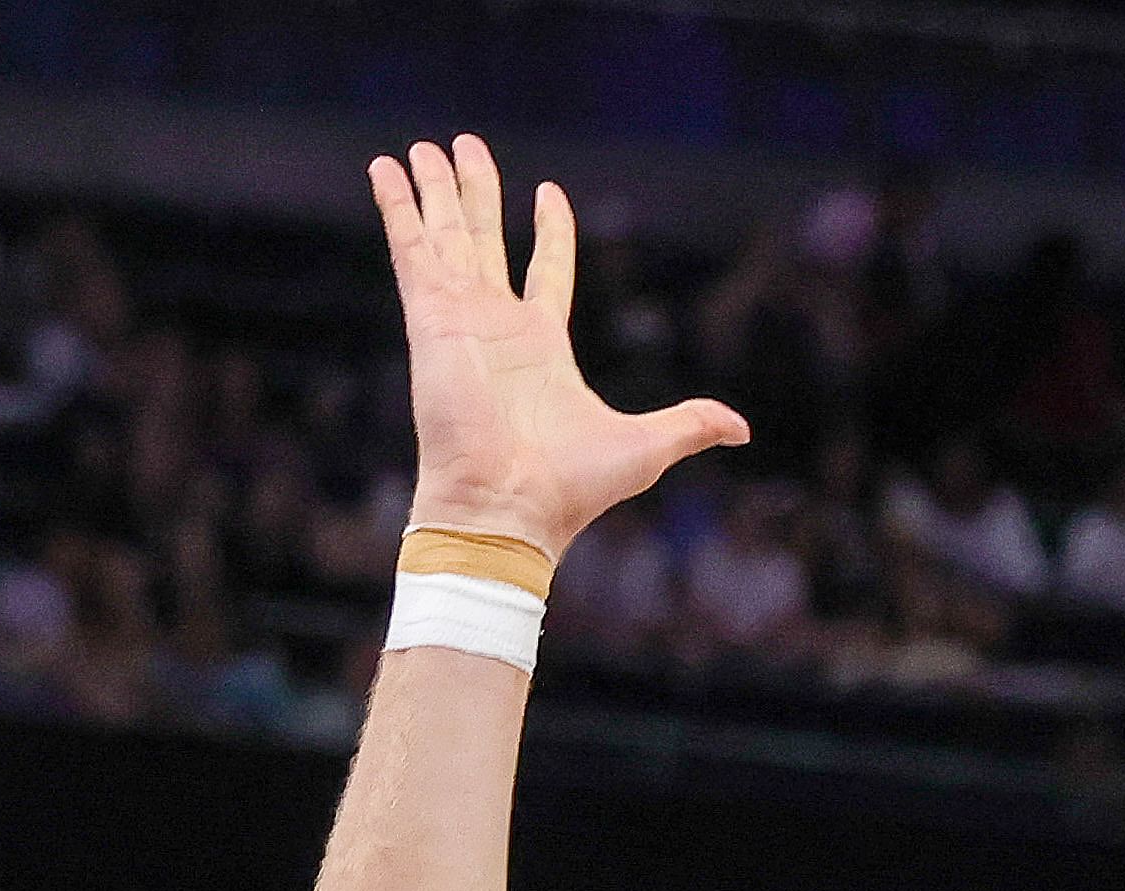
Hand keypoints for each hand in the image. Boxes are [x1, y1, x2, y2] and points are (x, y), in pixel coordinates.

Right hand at [367, 136, 744, 557]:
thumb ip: (690, 424)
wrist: (507, 510)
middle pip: (485, 239)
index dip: (549, 230)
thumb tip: (741, 428)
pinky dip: (398, 208)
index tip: (548, 192)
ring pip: (445, 235)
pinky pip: (412, 249)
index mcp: (542, 345)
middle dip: (474, 193)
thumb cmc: (568, 490)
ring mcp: (461, 319)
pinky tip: (384, 169)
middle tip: (463, 146)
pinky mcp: (432, 319)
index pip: (547, 270)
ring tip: (420, 145)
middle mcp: (497, 326)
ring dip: (433, 189)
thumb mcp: (647, 447)